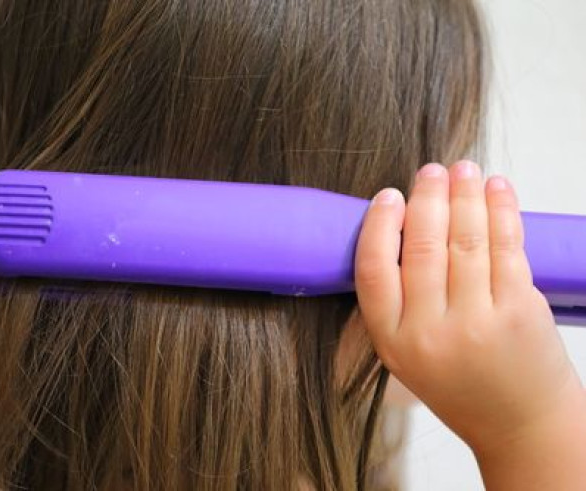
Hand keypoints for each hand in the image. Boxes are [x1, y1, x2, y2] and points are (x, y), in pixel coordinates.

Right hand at [353, 160, 584, 453]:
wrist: (520, 425)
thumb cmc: (460, 385)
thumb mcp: (407, 357)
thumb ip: (398, 305)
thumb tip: (399, 230)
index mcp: (393, 341)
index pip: (373, 270)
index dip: (379, 226)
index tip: (387, 196)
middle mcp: (430, 332)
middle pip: (423, 247)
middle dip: (427, 198)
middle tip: (431, 170)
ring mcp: (477, 322)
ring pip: (465, 241)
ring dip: (464, 195)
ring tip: (464, 168)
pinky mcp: (519, 311)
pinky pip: (505, 248)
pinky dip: (501, 211)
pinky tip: (496, 188)